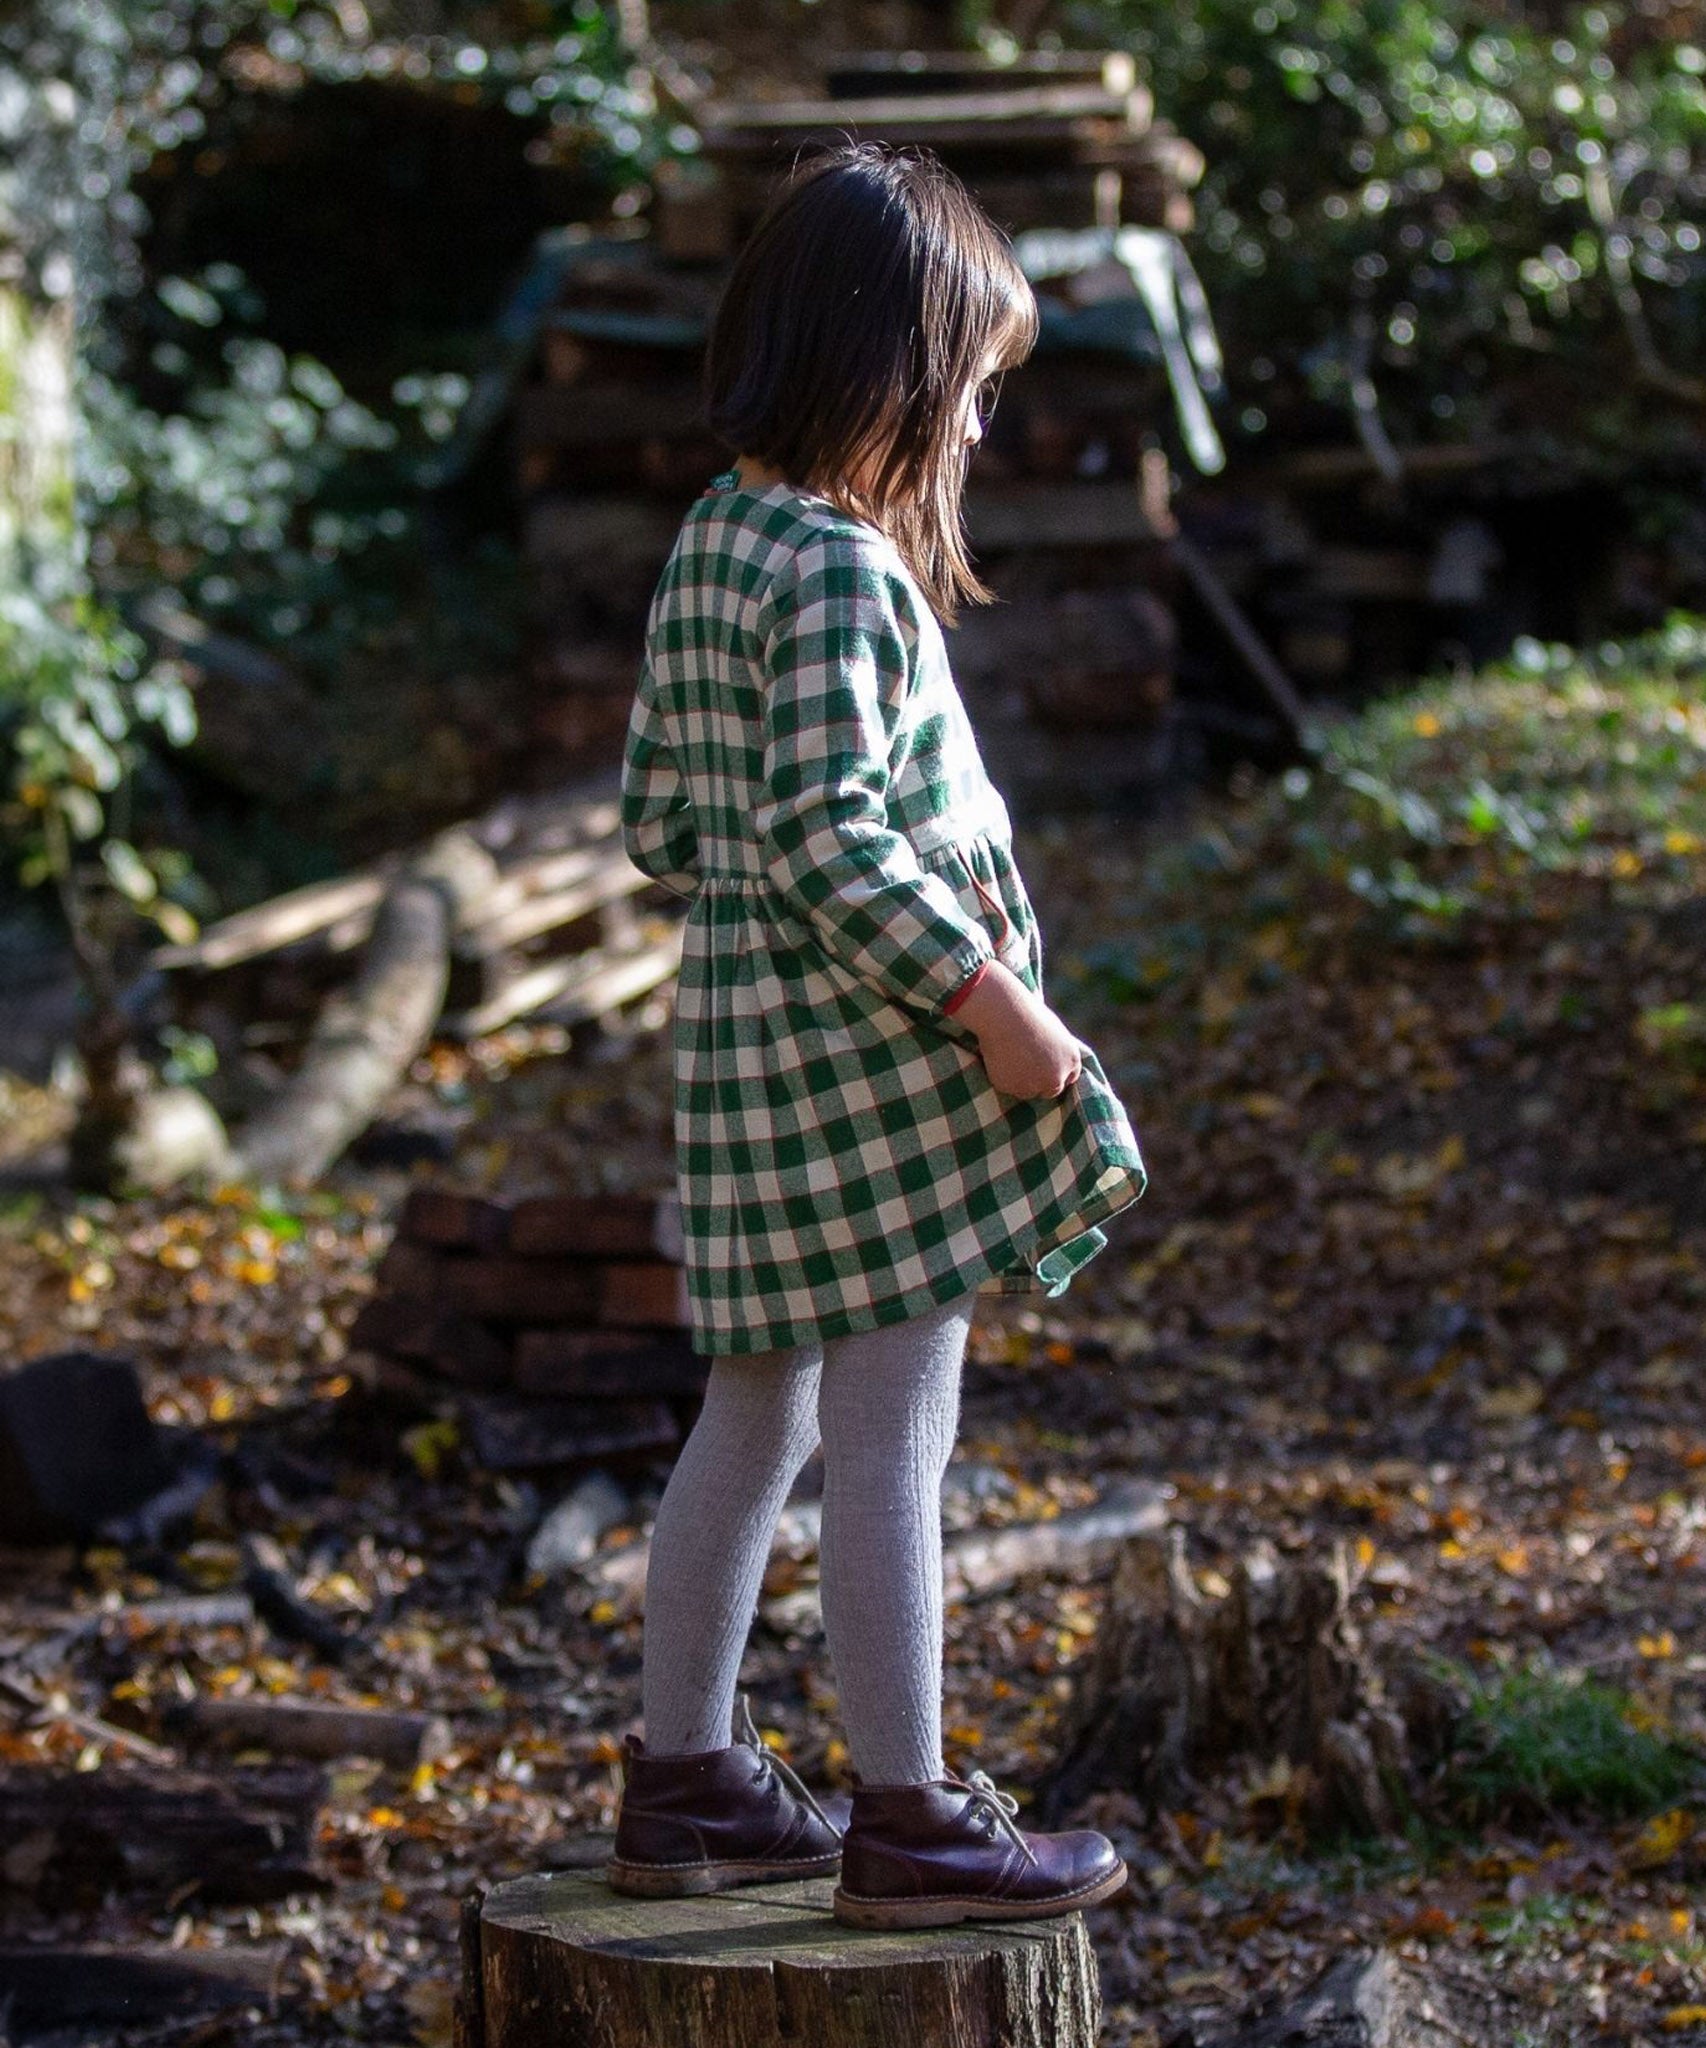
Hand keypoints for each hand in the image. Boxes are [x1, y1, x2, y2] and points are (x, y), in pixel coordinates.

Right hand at [952, 961, 1083, 1099]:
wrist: (1005, 1015)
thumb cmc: (1027, 1014)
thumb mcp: (1052, 1030)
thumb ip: (1055, 1050)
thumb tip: (1049, 1060)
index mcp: (1072, 1060)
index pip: (1069, 1077)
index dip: (1055, 1072)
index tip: (1044, 1068)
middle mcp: (1057, 1078)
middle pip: (1051, 1090)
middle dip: (1040, 1082)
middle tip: (1024, 1067)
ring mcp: (1035, 1086)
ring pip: (1028, 1091)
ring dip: (1020, 1080)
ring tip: (1010, 1056)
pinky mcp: (1013, 1089)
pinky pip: (1008, 1087)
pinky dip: (1004, 1077)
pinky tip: (1000, 1058)